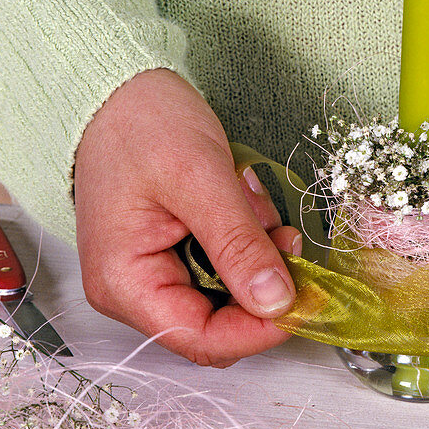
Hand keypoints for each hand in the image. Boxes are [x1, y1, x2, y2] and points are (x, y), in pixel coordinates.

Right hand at [74, 68, 300, 366]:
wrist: (120, 90)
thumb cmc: (142, 124)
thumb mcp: (200, 179)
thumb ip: (238, 243)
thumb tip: (275, 302)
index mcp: (125, 283)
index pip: (201, 339)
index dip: (259, 330)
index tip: (309, 298)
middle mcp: (134, 290)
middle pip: (218, 324)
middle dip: (263, 286)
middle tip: (289, 238)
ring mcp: (154, 273)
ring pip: (230, 296)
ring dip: (258, 258)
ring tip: (257, 205)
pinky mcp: (175, 254)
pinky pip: (225, 268)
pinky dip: (248, 242)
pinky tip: (247, 205)